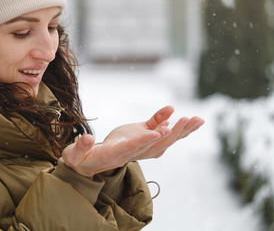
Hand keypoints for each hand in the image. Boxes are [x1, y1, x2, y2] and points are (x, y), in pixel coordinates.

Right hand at [62, 106, 203, 176]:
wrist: (90, 163)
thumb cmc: (80, 158)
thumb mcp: (76, 155)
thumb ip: (80, 148)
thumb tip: (84, 139)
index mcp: (116, 155)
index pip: (133, 148)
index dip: (145, 140)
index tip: (159, 132)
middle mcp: (132, 153)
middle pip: (155, 145)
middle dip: (171, 133)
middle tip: (186, 121)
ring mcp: (138, 146)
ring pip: (162, 138)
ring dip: (180, 130)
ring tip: (197, 120)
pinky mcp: (139, 138)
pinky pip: (155, 128)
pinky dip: (164, 120)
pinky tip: (170, 110)